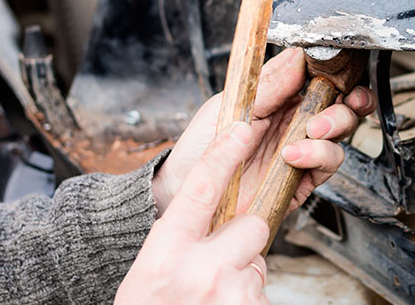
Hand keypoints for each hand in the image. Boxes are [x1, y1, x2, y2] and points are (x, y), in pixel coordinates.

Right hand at [116, 121, 270, 303]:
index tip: (244, 127)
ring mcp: (229, 294)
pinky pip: (263, 291)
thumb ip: (181, 239)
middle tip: (219, 265)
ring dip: (244, 276)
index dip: (224, 154)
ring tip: (213, 298)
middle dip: (245, 239)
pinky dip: (249, 300)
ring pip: (259, 262)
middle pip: (253, 225)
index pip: (200, 189)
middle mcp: (200, 271)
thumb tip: (215, 212)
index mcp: (166, 253)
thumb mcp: (151, 272)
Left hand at [152, 47, 375, 215]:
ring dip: (334, 125)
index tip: (334, 69)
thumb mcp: (231, 104)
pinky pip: (329, 163)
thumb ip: (268, 84)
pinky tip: (294, 155)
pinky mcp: (303, 178)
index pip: (319, 76)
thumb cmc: (200, 147)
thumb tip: (298, 58)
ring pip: (342, 131)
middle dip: (351, 98)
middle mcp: (295, 120)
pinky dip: (318, 155)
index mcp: (280, 96)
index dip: (335, 71)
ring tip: (310, 131)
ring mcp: (302, 148)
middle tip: (340, 98)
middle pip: (342, 102)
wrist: (185, 191)